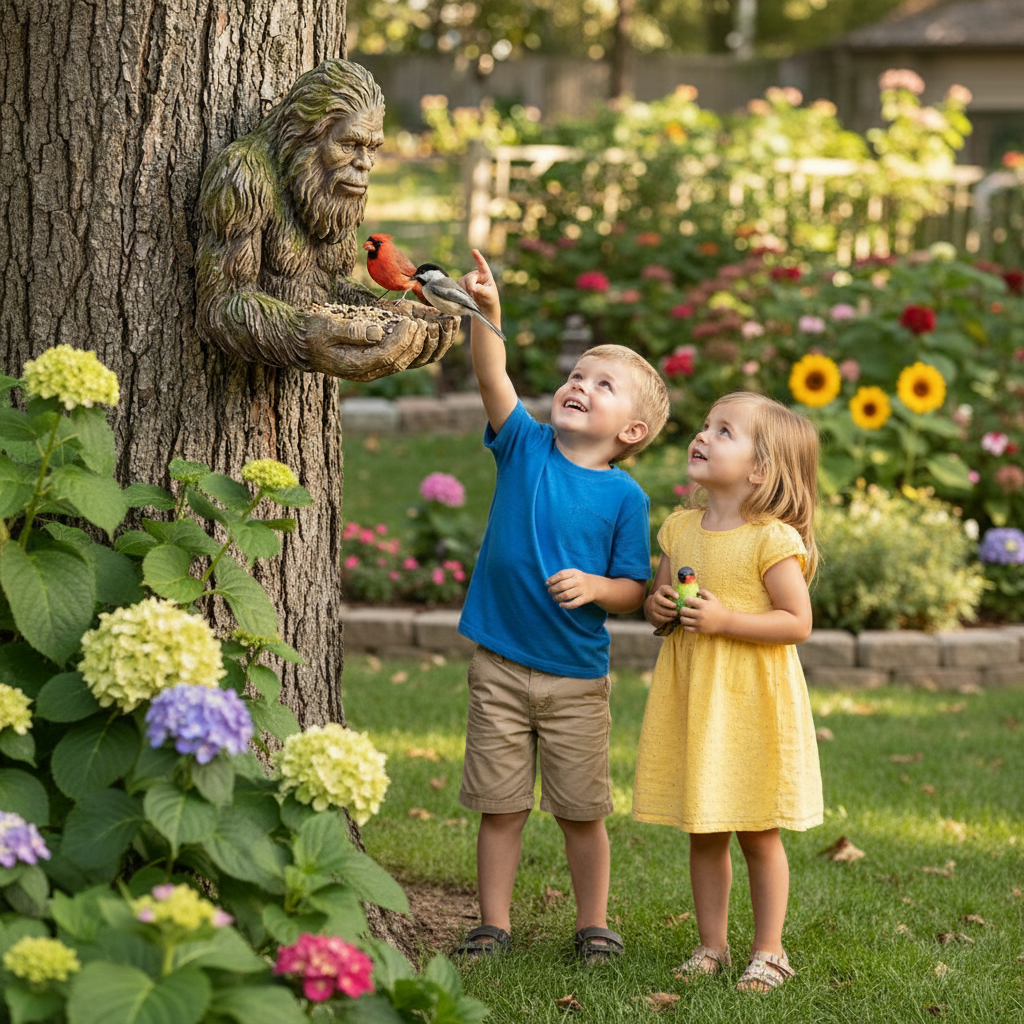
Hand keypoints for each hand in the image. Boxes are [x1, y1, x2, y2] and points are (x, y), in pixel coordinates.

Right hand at [301, 306, 457, 380]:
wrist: (302, 345)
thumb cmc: (312, 333)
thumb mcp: (325, 327)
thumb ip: (350, 331)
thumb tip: (376, 333)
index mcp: (355, 365)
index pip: (387, 356)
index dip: (403, 340)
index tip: (412, 322)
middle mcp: (368, 372)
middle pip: (401, 361)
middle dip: (417, 342)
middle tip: (426, 323)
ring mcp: (373, 369)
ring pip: (405, 362)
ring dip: (422, 347)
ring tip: (433, 327)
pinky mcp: (376, 362)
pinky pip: (402, 358)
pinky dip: (416, 347)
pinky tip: (426, 332)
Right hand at [457, 249, 500, 320]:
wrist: (483, 309)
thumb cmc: (490, 300)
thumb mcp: (489, 295)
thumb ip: (482, 290)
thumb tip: (473, 288)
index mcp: (485, 275)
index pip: (482, 265)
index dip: (478, 258)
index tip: (474, 251)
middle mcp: (476, 275)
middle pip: (469, 277)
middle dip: (470, 286)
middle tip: (473, 294)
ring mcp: (468, 280)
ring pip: (462, 282)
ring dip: (465, 290)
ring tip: (472, 298)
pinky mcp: (462, 285)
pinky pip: (457, 286)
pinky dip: (460, 292)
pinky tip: (465, 297)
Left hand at [546, 568, 599, 609]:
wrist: (595, 586)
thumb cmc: (578, 579)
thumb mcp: (572, 573)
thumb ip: (560, 575)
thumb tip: (547, 583)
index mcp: (574, 573)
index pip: (561, 575)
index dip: (552, 580)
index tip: (547, 584)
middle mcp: (578, 581)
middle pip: (562, 585)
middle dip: (552, 590)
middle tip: (550, 592)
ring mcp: (582, 590)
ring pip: (566, 595)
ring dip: (557, 598)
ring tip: (554, 598)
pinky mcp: (584, 599)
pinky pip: (573, 604)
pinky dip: (566, 605)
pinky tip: (561, 604)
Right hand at [646, 584, 680, 626]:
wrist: (657, 605)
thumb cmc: (669, 598)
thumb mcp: (672, 593)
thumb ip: (679, 593)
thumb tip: (691, 595)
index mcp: (662, 590)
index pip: (665, 589)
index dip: (671, 592)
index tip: (678, 596)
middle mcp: (656, 597)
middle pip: (659, 599)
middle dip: (667, 603)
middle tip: (675, 606)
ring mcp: (653, 605)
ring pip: (659, 609)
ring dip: (668, 612)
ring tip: (676, 613)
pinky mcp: (653, 614)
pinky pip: (659, 617)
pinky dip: (666, 618)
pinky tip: (672, 618)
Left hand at [679, 589, 727, 633]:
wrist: (725, 622)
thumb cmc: (718, 609)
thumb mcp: (713, 598)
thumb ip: (705, 592)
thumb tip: (696, 590)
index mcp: (703, 605)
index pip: (688, 600)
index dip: (687, 600)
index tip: (688, 601)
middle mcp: (700, 614)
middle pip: (683, 610)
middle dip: (682, 609)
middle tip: (684, 609)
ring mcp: (699, 623)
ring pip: (684, 620)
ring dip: (682, 617)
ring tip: (685, 616)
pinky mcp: (699, 630)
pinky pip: (687, 628)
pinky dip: (685, 625)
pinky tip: (688, 623)